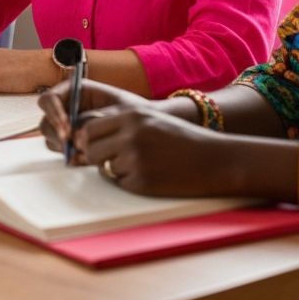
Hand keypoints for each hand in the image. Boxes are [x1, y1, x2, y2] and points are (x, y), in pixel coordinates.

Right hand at [37, 80, 150, 155]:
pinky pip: (60, 149)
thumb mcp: (114, 109)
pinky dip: (69, 155)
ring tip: (82, 152)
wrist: (144, 127)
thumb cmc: (132, 111)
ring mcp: (67, 125)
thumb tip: (74, 131)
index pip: (49, 99)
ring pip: (51, 137)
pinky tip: (84, 158)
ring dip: (63, 146)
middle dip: (57, 133)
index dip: (54, 113)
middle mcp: (66, 107)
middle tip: (72, 145)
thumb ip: (92, 118)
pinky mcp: (72, 142)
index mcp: (74, 90)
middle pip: (46, 120)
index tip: (67, 128)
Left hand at [68, 101, 225, 196]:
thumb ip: (120, 126)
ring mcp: (134, 158)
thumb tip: (84, 139)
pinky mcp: (141, 181)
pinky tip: (152, 175)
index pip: (89, 127)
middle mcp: (129, 134)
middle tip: (109, 160)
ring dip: (115, 169)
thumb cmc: (182, 139)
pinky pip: (121, 183)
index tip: (90, 146)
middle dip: (95, 157)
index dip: (86, 139)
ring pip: (104, 168)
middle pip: (89, 149)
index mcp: (131, 115)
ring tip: (141, 165)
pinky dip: (131, 182)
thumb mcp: (150, 120)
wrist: (214, 159)